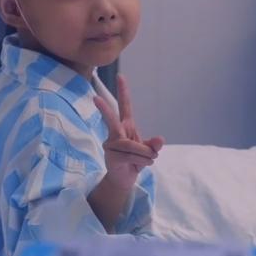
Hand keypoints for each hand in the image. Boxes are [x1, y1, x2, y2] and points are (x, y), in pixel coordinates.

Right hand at [92, 75, 164, 189]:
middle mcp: (116, 133)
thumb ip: (154, 145)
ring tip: (149, 159)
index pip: (124, 106)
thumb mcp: (148, 151)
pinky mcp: (111, 156)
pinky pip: (130, 156)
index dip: (123, 91)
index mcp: (126, 126)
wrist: (124, 179)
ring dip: (144, 154)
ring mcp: (111, 144)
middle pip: (111, 120)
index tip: (120, 76)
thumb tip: (160, 139)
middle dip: (104, 109)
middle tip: (95, 98)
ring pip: (130, 145)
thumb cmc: (135, 160)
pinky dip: (141, 160)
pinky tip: (141, 165)